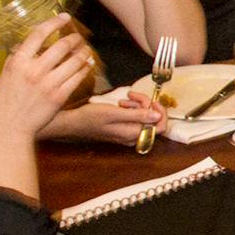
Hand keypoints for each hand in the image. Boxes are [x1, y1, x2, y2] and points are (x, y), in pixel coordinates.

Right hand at [0, 18, 96, 138]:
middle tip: (78, 38)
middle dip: (74, 38)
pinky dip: (85, 68)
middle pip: (62, 46)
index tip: (64, 17)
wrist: (9, 128)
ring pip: (74, 61)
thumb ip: (17, 59)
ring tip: (85, 50)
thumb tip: (26, 45)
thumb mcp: (4, 76)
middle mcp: (34, 70)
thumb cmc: (3, 103)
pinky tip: (87, 65)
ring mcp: (48, 84)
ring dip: (83, 52)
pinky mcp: (59, 96)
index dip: (54, 23)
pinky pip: (78, 77)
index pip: (38, 34)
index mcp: (18, 62)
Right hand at [47, 94, 166, 146]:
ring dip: (138, 105)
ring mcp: (128, 134)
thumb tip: (158, 116)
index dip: (161, 112)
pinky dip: (132, 109)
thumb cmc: (90, 118)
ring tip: (125, 100)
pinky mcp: (123, 129)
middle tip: (134, 96)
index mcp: (133, 135)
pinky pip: (135, 118)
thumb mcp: (114, 113)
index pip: (161, 127)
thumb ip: (137, 115)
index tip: (152, 100)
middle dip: (146, 105)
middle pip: (153, 120)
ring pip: (144, 117)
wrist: (73, 123)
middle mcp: (133, 137)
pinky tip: (122, 104)